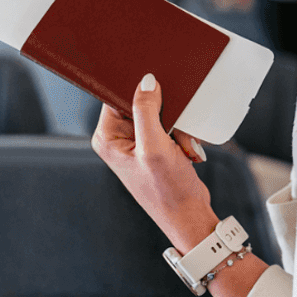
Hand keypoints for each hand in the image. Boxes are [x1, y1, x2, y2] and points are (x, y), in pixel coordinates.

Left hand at [92, 73, 219, 252]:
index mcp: (108, 138)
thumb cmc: (167, 191)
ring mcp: (138, 143)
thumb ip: (146, 111)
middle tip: (174, 133)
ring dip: (178, 127)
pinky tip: (185, 151)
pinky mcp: (156, 146)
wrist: (189, 215)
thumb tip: (146, 82)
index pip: (118, 97)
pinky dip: (182, 135)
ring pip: (161, 114)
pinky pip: (171, 126)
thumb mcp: (155, 147)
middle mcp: (119, 139)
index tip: (160, 100)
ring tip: (181, 147)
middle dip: (166, 115)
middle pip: (142, 104)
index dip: (140, 94)